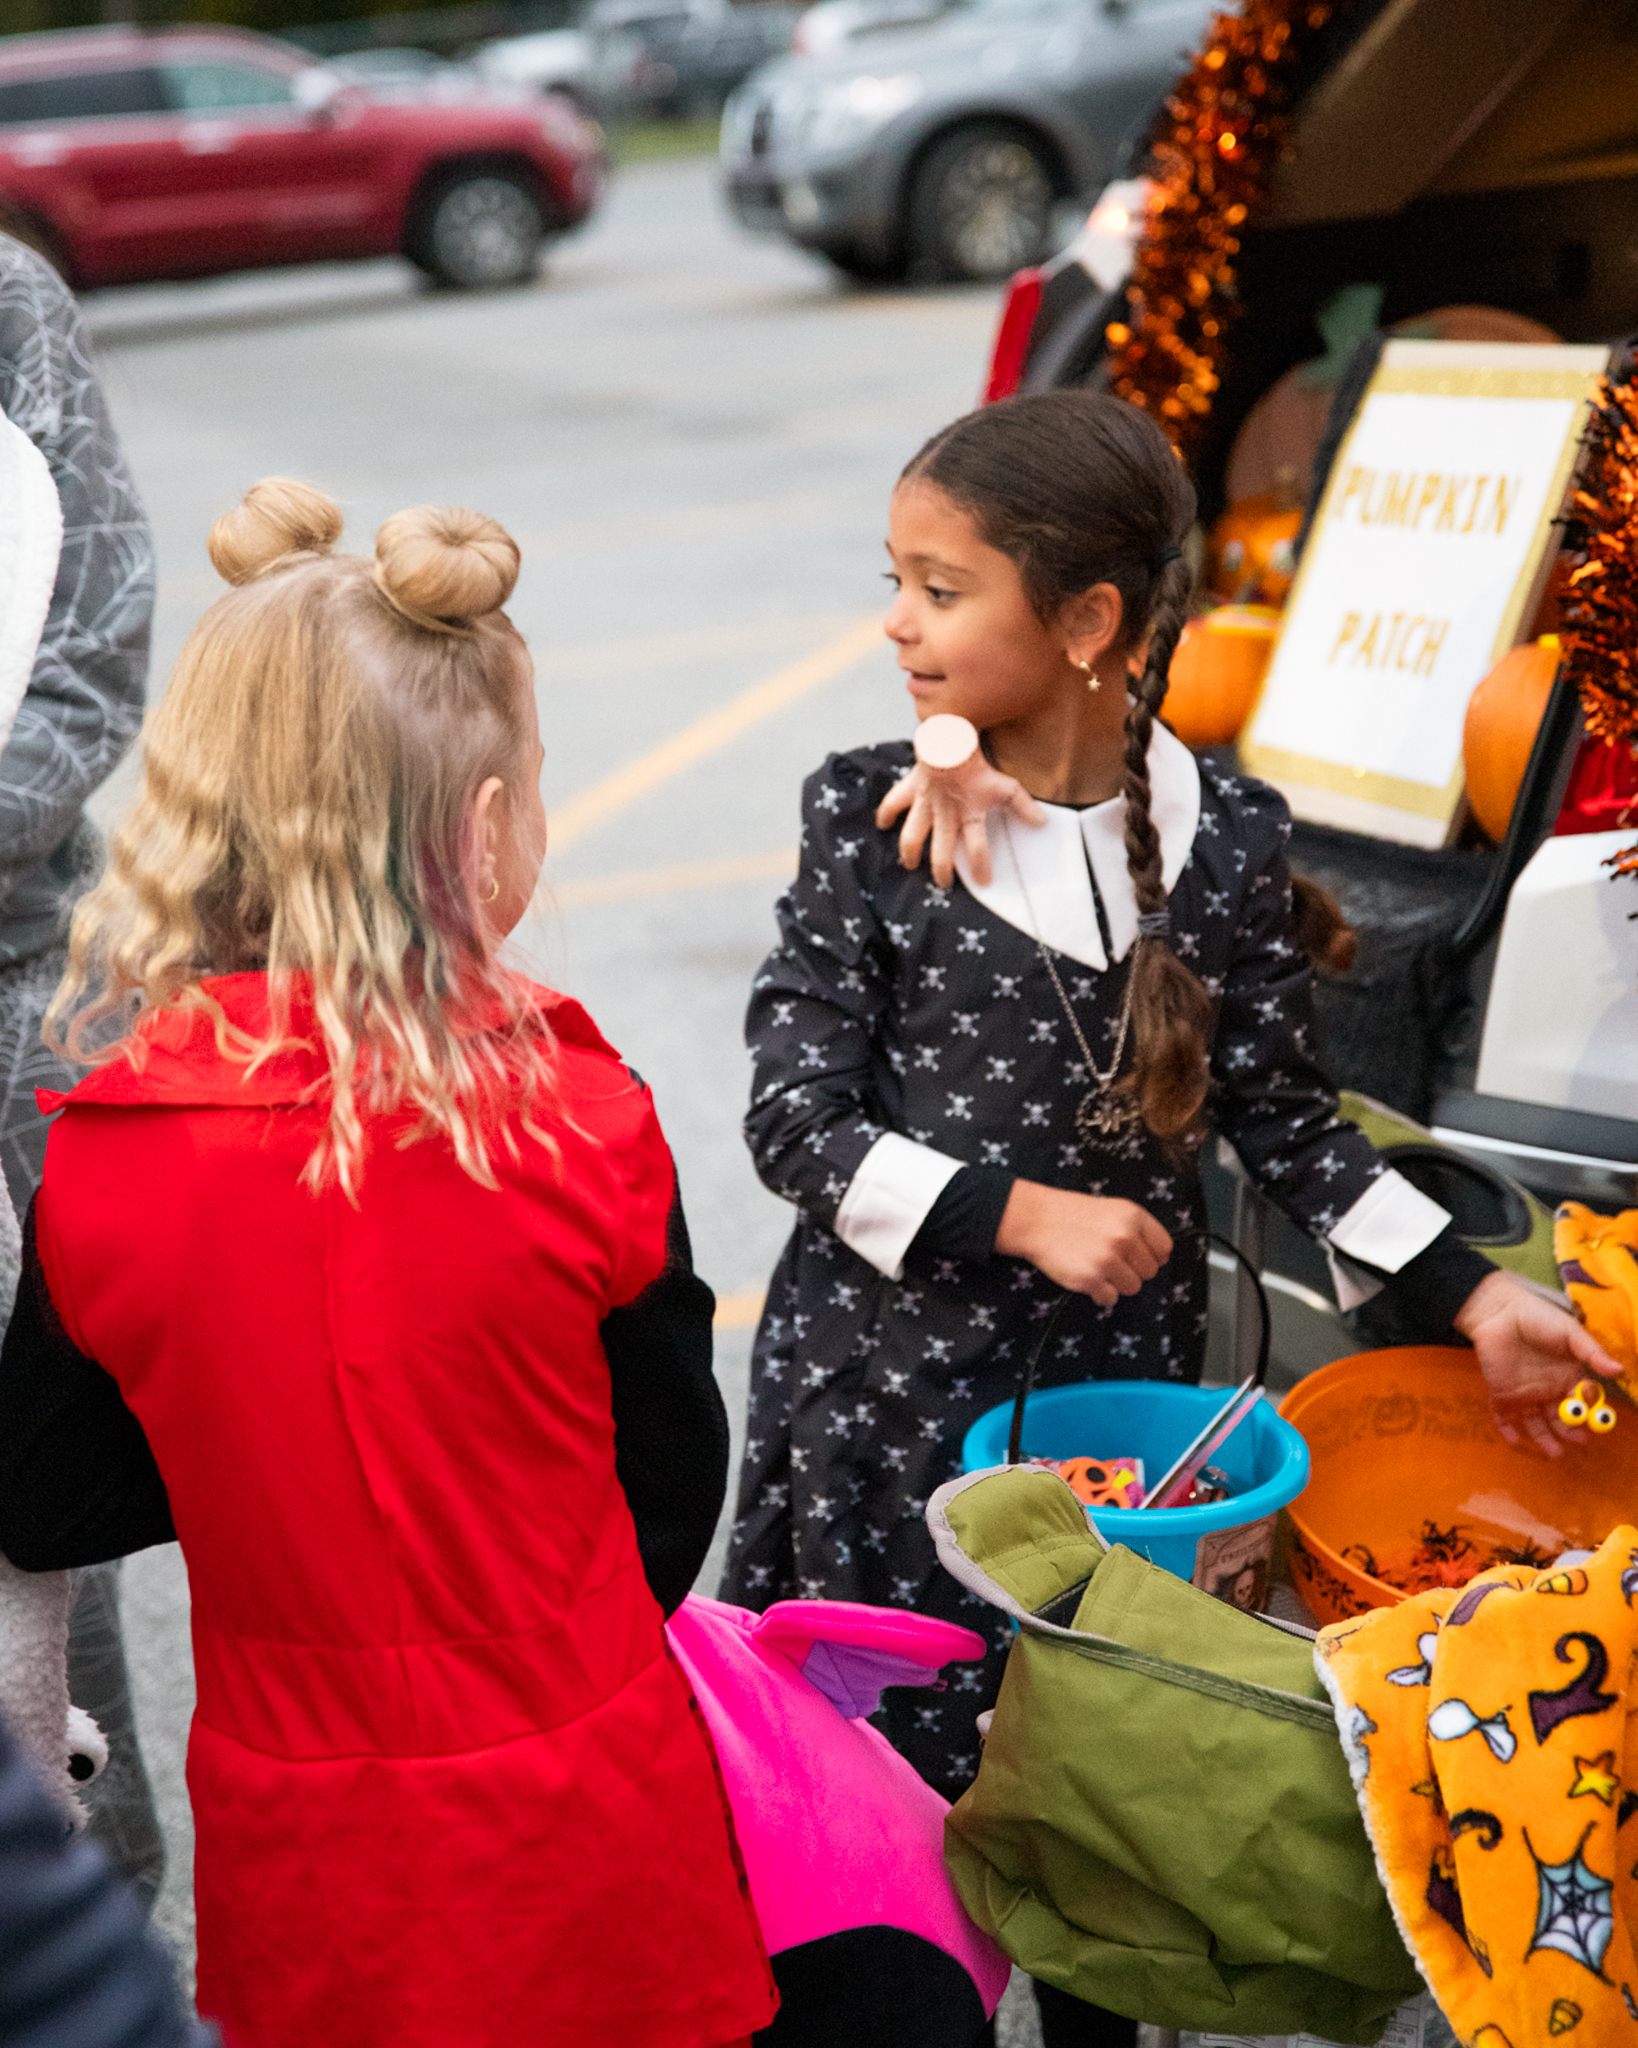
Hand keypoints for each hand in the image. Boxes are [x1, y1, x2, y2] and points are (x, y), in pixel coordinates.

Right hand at [876, 754, 1044, 888]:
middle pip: (941, 851)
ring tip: (909, 864)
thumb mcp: (1007, 787)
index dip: (981, 868)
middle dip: (941, 871)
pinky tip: (882, 824)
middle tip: (943, 883)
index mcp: (970, 815)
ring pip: (913, 836)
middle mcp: (946, 815)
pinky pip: (894, 803)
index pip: (977, 849)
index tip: (984, 883)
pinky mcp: (912, 789)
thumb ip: (1023, 806)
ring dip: (910, 852)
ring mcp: (926, 803)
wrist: (956, 737)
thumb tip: (1043, 823)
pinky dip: (886, 813)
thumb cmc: (980, 764)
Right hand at [995, 1180, 1172, 1307]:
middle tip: (1111, 1260)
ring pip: (1133, 1287)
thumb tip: (1162, 1258)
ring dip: (1117, 1282)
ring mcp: (1108, 1260)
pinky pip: (1111, 1299)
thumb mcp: (1113, 1210)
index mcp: (1133, 1216)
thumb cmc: (1075, 1215)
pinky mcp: (1091, 1279)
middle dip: (1133, 1269)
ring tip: (1097, 1268)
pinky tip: (1087, 1277)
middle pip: (1150, 1271)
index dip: (1153, 1255)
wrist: (1037, 1220)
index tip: (1138, 1256)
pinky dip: (1100, 1293)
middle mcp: (1125, 1237)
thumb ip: (1138, 1230)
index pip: (1164, 1247)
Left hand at [1453, 1268, 1625, 1457]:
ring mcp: (1525, 1395)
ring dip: (1545, 1439)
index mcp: (1568, 1378)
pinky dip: (1506, 1430)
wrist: (1500, 1311)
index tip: (1593, 1419)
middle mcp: (1548, 1391)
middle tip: (1579, 1440)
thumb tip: (1619, 1370)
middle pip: (1561, 1419)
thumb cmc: (1538, 1318)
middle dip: (1571, 1431)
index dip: (1588, 1412)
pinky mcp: (1501, 1393)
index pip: (1581, 1402)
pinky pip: (1503, 1417)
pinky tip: (1513, 1438)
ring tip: (1555, 1452)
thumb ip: (1591, 1353)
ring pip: (1536, 1424)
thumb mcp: (1569, 1333)